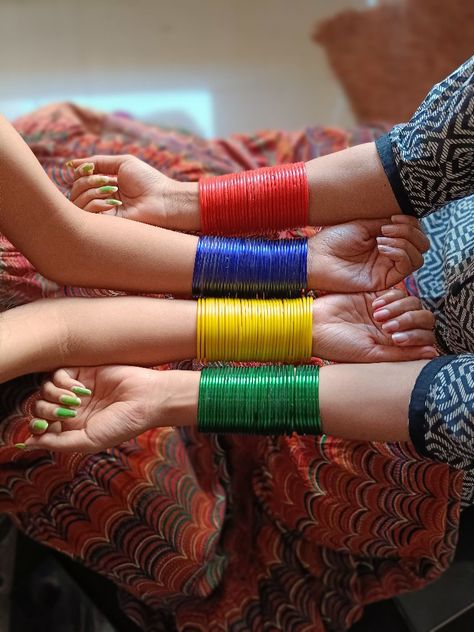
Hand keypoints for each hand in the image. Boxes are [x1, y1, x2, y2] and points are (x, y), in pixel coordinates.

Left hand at [23, 367, 198, 452]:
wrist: (145, 399)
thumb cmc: (122, 424)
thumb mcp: (88, 441)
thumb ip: (57, 443)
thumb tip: (27, 444)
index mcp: (72, 429)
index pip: (41, 427)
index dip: (37, 427)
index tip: (44, 427)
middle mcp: (71, 410)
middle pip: (40, 408)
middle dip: (48, 412)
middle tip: (69, 413)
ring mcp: (75, 391)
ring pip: (45, 390)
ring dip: (56, 396)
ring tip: (77, 401)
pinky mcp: (82, 372)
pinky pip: (57, 374)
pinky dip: (63, 382)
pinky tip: (81, 388)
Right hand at [67, 155, 198, 230]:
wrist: (163, 200)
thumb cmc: (148, 180)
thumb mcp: (122, 163)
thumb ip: (98, 162)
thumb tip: (72, 164)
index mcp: (106, 186)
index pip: (79, 179)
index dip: (81, 171)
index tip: (91, 168)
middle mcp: (102, 199)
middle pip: (75, 190)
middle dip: (87, 180)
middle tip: (107, 180)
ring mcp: (104, 213)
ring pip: (78, 201)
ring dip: (92, 191)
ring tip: (112, 190)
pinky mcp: (106, 225)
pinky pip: (87, 213)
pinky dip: (96, 204)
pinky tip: (112, 204)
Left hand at [309, 215, 428, 291]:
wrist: (318, 257)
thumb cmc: (334, 239)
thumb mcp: (363, 224)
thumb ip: (387, 222)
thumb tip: (408, 218)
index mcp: (387, 238)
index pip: (415, 231)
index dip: (410, 222)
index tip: (393, 217)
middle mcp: (391, 254)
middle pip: (422, 243)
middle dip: (410, 231)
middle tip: (387, 228)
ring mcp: (389, 267)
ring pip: (419, 256)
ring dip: (404, 242)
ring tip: (381, 238)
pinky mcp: (385, 280)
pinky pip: (407, 267)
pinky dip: (399, 253)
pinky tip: (381, 248)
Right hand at [312, 288, 436, 362]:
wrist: (314, 326)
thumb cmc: (338, 346)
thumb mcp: (371, 354)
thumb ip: (402, 354)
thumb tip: (433, 352)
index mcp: (395, 347)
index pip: (425, 337)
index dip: (417, 336)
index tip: (395, 338)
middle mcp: (394, 329)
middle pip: (423, 318)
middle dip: (409, 320)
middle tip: (386, 326)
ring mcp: (387, 312)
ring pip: (413, 303)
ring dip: (399, 308)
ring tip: (377, 316)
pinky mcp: (377, 296)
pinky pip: (397, 292)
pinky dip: (391, 298)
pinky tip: (375, 306)